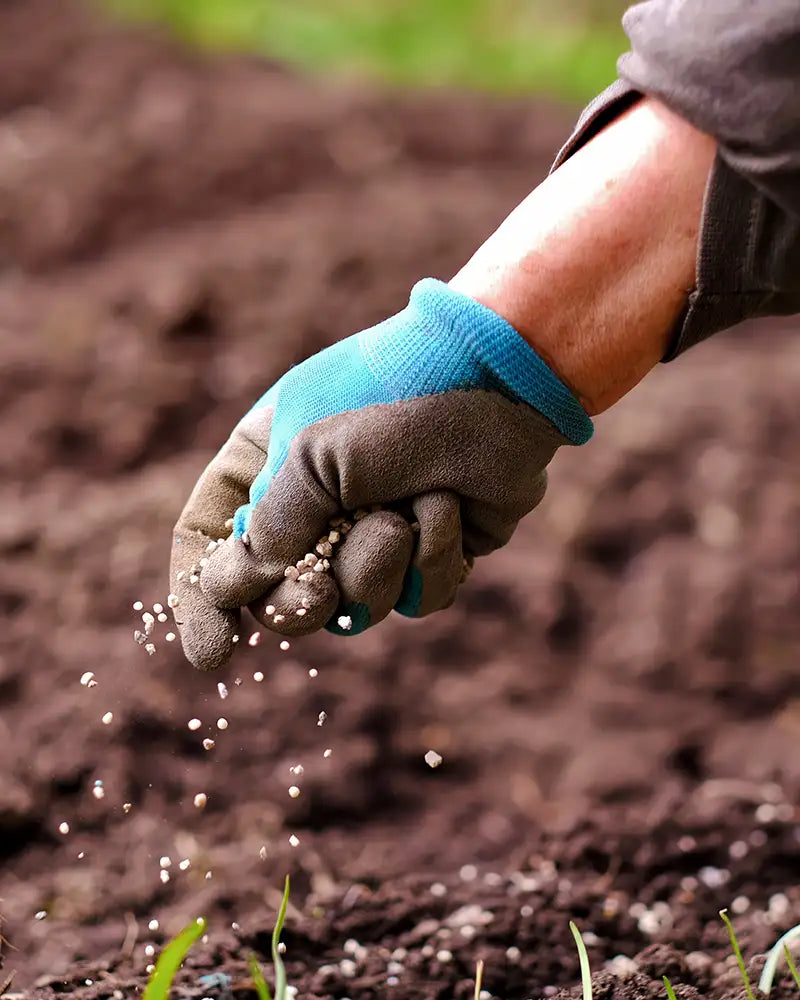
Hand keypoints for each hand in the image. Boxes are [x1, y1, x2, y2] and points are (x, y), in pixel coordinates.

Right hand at [170, 279, 590, 669]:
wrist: (501, 379)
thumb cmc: (395, 396)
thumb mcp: (311, 453)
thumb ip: (271, 527)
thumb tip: (239, 589)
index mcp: (265, 465)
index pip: (209, 541)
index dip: (202, 600)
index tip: (213, 653)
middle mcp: (314, 506)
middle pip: (277, 597)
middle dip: (299, 604)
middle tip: (316, 594)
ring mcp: (373, 533)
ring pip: (352, 607)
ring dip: (378, 566)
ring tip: (404, 511)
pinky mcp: (430, 553)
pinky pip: (415, 601)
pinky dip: (432, 560)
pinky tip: (448, 508)